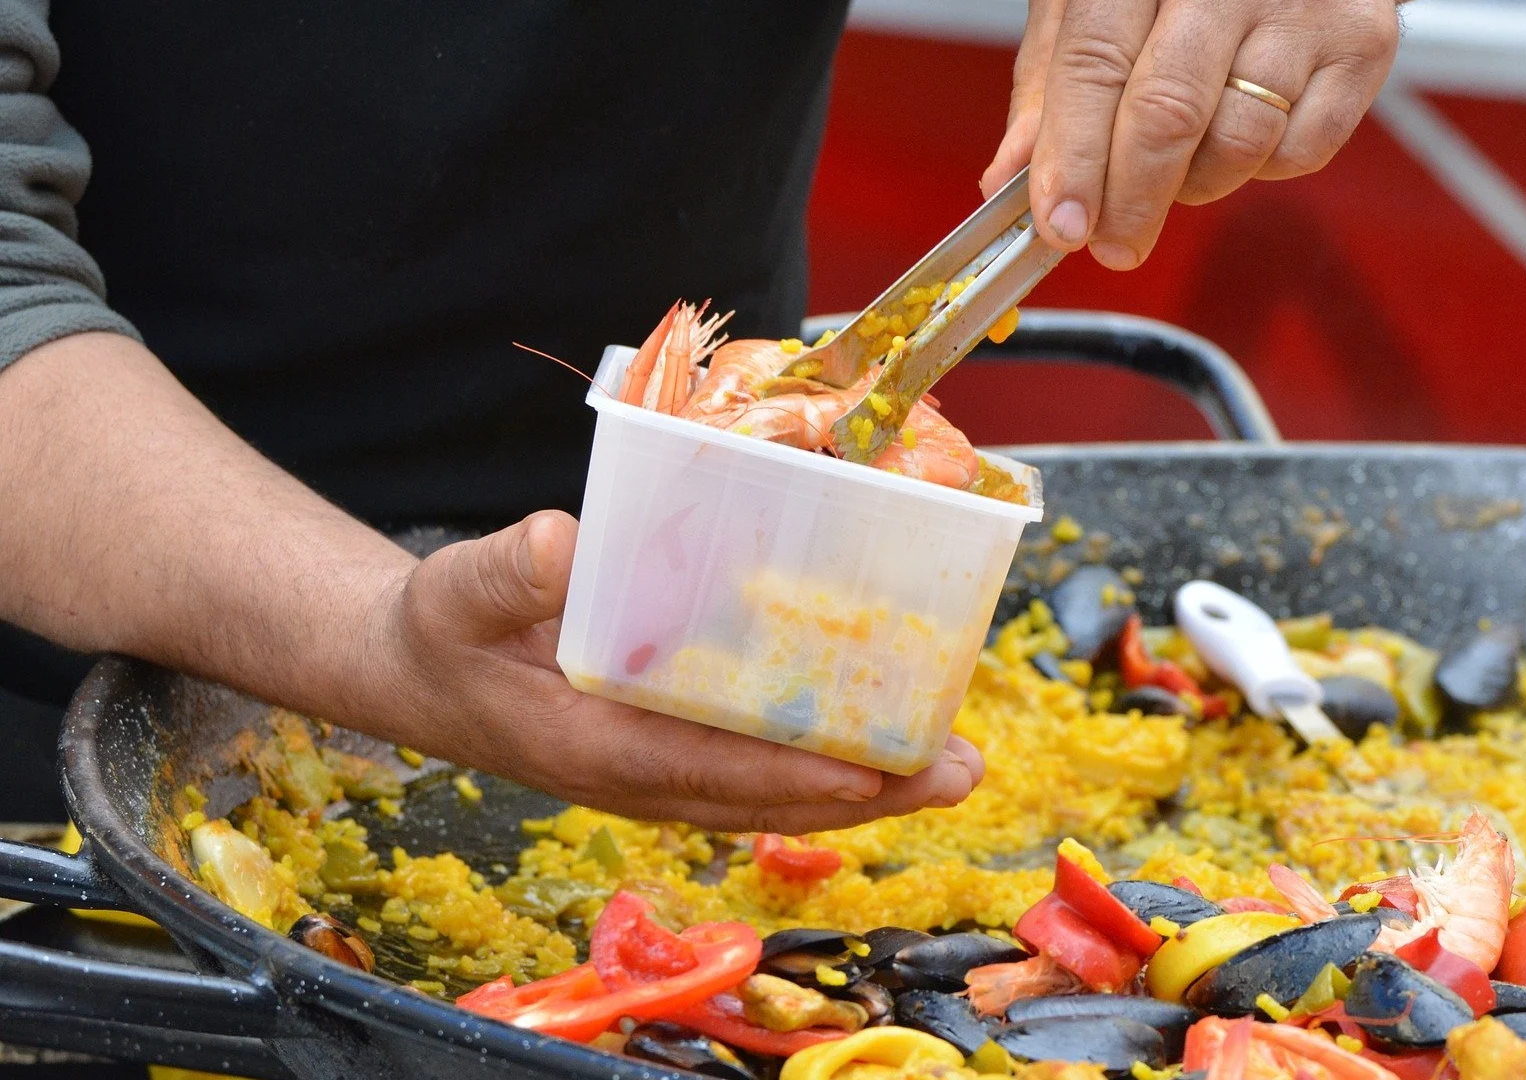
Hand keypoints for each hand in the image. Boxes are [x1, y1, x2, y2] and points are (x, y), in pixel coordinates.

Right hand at [373, 511, 984, 832]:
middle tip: (960, 772)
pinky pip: (759, 768)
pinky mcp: (669, 752)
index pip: (712, 771)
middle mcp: (640, 776)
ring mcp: (659, 771)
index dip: (795, 776)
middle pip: (771, 798)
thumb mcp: (456, 592)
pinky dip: (824, 760)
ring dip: (866, 787)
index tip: (873, 770)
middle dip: (870, 793)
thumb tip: (560, 543)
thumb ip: (506, 572)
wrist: (414, 671)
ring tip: (951, 765)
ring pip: (777, 794)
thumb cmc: (440, 632)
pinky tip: (882, 736)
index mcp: (594, 749)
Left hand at [982, 0, 1401, 269]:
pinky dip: (1260, 168)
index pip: (1096, 65)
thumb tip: (1011, 177)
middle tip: (1111, 244)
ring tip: (1175, 167)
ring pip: (1239, 144)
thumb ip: (1054, 82)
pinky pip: (1302, 152)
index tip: (1060, 225)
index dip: (1073, 158)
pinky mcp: (1364, 44)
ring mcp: (1305, 9)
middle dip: (1130, 201)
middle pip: (1169, 114)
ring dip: (1194, 186)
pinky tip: (1239, 131)